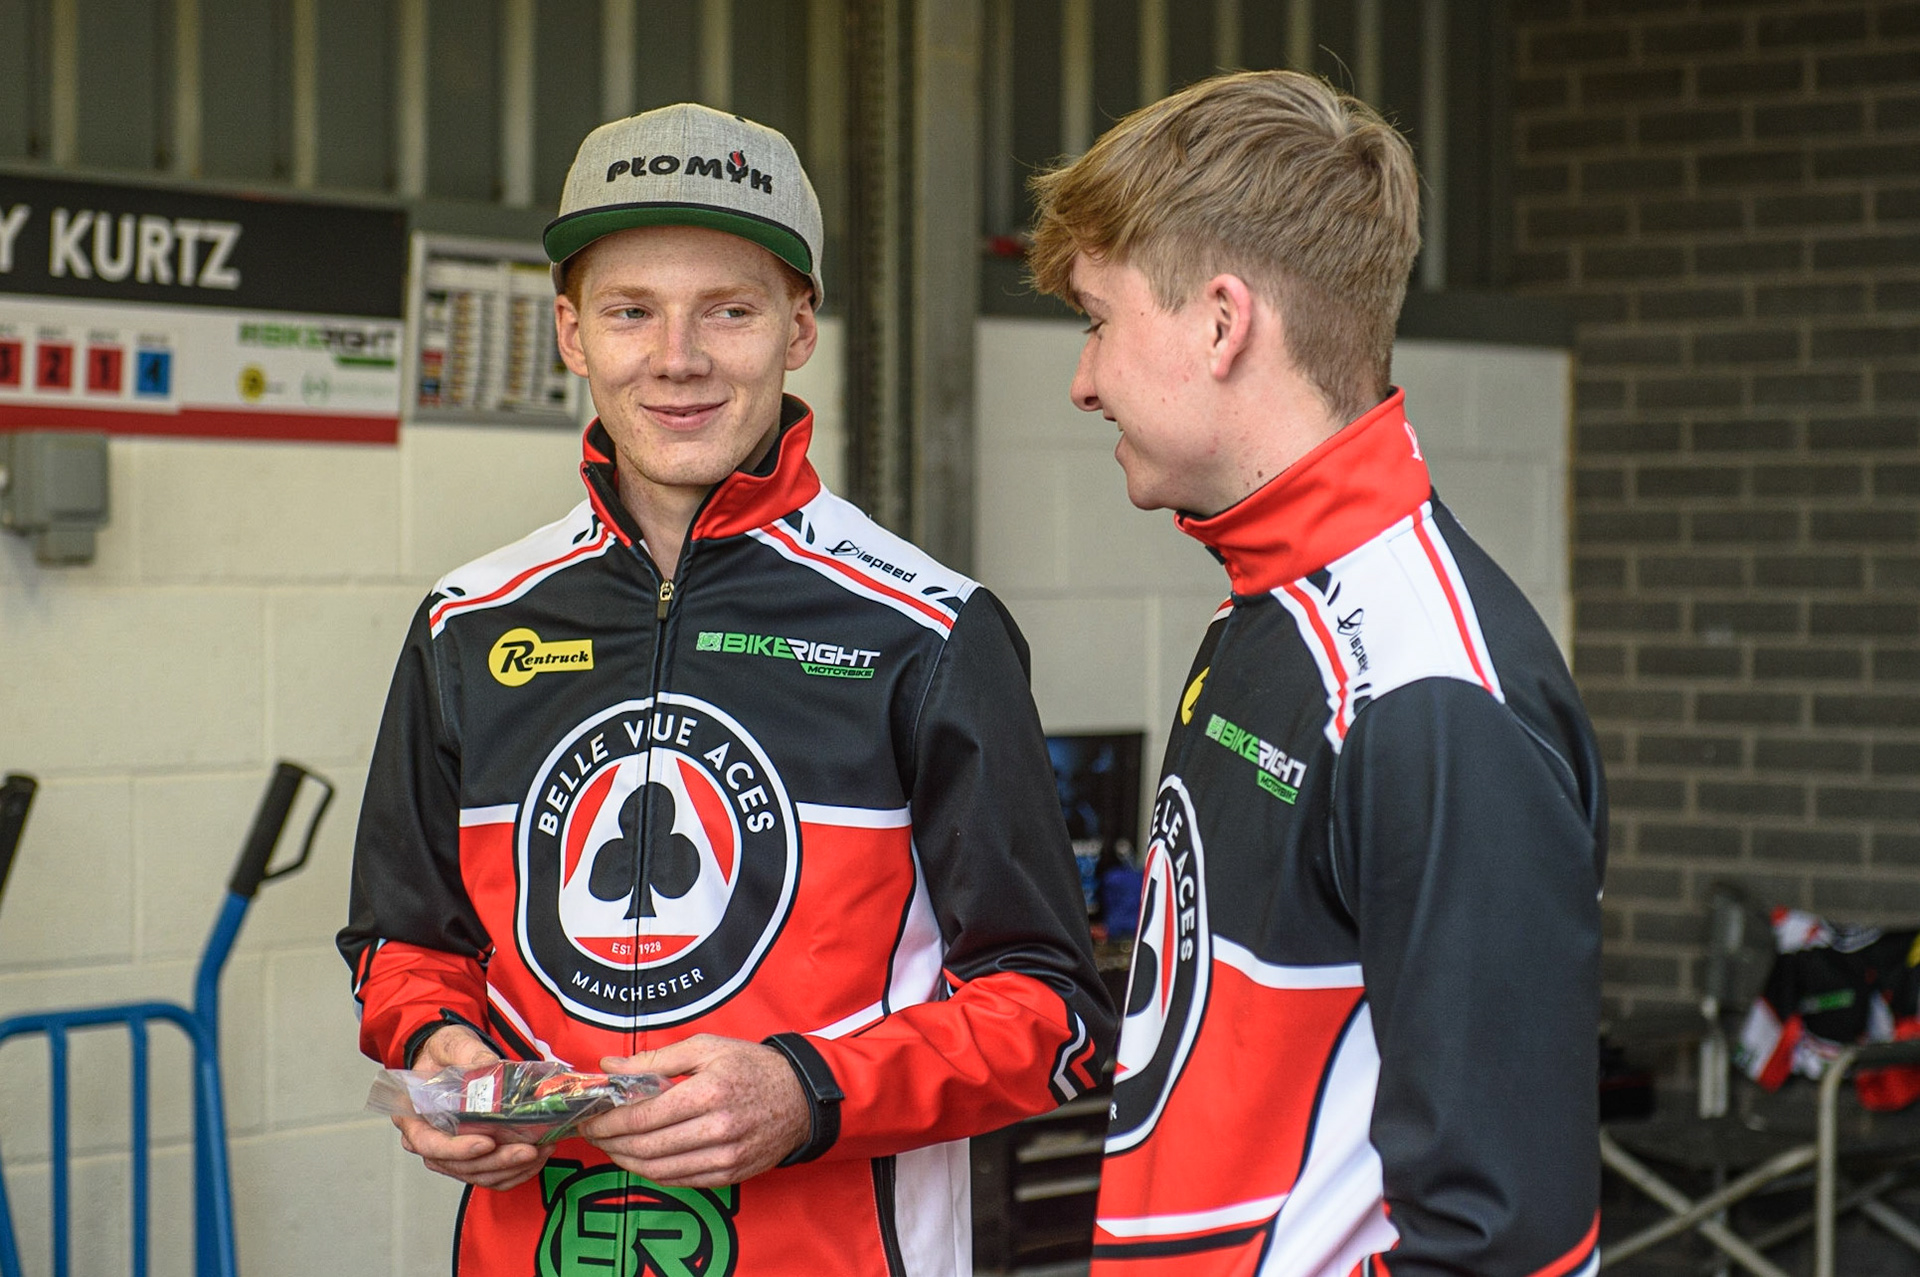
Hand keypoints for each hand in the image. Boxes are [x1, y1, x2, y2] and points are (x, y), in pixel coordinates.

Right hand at [393, 1024, 551, 1190]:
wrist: (450, 1059)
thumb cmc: (443, 1055)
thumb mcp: (451, 1044)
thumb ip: (467, 1053)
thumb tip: (490, 1065)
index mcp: (413, 1117)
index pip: (429, 1144)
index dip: (458, 1149)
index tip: (487, 1142)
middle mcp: (428, 1141)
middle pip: (458, 1165)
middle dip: (496, 1161)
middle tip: (527, 1150)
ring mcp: (450, 1153)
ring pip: (478, 1174)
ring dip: (511, 1169)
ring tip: (539, 1151)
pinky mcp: (470, 1157)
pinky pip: (490, 1176)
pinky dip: (515, 1172)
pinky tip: (536, 1157)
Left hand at [577, 1034, 810, 1187]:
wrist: (800, 1097)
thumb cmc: (751, 1066)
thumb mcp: (706, 1047)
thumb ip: (654, 1060)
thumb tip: (609, 1067)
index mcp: (709, 1092)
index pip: (643, 1116)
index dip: (608, 1122)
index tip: (590, 1118)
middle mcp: (718, 1130)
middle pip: (645, 1147)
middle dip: (610, 1143)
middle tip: (593, 1133)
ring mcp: (725, 1157)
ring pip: (658, 1170)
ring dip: (626, 1161)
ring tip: (611, 1146)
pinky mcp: (730, 1175)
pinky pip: (679, 1180)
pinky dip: (652, 1171)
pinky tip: (641, 1157)